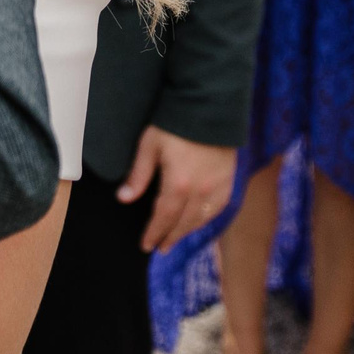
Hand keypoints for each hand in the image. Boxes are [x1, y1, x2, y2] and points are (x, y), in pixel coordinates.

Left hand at [118, 127, 236, 251]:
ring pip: (201, 219)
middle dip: (169, 237)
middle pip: (183, 223)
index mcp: (178, 183)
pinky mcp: (228, 180)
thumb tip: (124, 198)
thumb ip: (138, 174)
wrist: (209, 107)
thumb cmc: (174, 123)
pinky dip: (206, 219)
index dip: (154, 233)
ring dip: (187, 231)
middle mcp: (200, 190)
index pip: (164, 217)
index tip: (146, 244)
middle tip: (160, 247)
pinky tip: (198, 221)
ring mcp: (217, 186)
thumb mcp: (149, 145)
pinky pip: (217, 208)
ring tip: (175, 238)